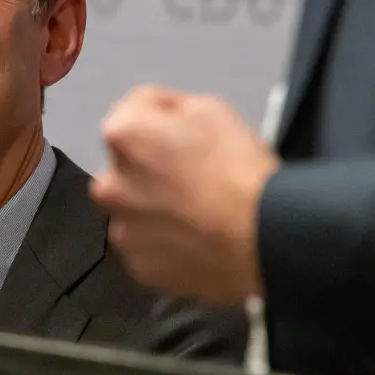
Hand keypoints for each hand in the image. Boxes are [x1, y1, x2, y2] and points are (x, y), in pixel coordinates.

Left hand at [89, 85, 280, 306]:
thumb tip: (163, 121)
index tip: (192, 129)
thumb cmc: (239, 170)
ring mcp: (123, 231)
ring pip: (136, 209)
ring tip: (198, 211)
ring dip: (156, 206)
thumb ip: (172, 109)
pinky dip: (166, 242)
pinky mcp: (140, 267)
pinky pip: (149, 246)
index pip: (137, 108)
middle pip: (129, 164)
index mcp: (123, 136)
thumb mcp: (211, 109)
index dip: (168, 113)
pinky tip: (196, 238)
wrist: (264, 238)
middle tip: (195, 173)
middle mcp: (110, 184)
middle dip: (153, 164)